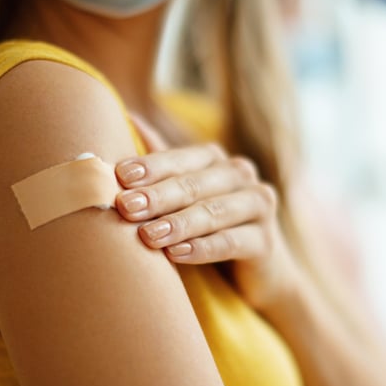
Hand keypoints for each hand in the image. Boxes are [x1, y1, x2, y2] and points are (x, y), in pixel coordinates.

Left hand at [115, 116, 299, 309]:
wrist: (252, 269)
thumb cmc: (206, 225)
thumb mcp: (182, 193)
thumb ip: (160, 161)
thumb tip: (127, 116)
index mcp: (214, 159)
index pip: (179, 159)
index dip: (151, 166)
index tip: (119, 176)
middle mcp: (240, 174)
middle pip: (194, 184)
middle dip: (158, 196)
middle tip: (126, 207)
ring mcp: (257, 206)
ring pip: (213, 212)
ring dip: (178, 224)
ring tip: (147, 235)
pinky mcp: (266, 242)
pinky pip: (231, 243)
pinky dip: (202, 249)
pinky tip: (176, 254)